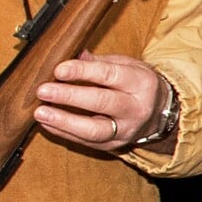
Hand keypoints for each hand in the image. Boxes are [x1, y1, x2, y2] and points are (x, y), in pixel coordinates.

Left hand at [33, 51, 167, 152]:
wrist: (160, 114)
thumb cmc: (138, 85)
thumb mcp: (129, 66)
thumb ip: (101, 62)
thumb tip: (73, 56)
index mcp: (141, 83)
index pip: (110, 75)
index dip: (83, 72)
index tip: (59, 70)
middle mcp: (136, 108)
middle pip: (102, 102)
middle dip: (70, 96)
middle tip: (44, 90)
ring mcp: (126, 130)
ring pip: (94, 129)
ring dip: (64, 121)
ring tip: (41, 112)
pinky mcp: (114, 145)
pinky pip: (85, 142)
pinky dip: (63, 132)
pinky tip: (46, 122)